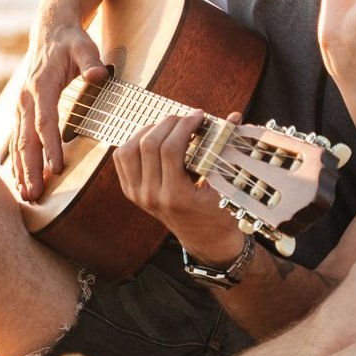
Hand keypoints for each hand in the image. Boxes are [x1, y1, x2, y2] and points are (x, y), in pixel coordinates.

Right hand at [12, 22, 102, 201]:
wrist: (49, 30)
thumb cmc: (71, 41)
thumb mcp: (84, 46)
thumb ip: (90, 61)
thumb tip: (98, 74)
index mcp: (41, 86)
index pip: (45, 121)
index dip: (50, 146)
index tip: (56, 169)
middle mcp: (26, 98)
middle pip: (26, 139)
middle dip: (30, 168)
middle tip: (34, 194)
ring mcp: (21, 106)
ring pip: (18, 143)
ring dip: (21, 170)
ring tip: (25, 195)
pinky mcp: (21, 111)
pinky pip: (16, 140)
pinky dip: (17, 161)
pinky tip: (19, 180)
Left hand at [108, 110, 245, 265]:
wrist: (206, 239)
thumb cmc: (220, 211)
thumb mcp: (226, 185)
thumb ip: (227, 148)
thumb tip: (234, 116)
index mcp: (177, 197)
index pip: (171, 150)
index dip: (185, 126)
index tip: (199, 117)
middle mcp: (152, 197)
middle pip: (149, 145)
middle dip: (170, 123)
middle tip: (187, 119)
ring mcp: (138, 195)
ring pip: (129, 150)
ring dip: (149, 131)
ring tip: (169, 127)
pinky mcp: (131, 191)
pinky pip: (122, 159)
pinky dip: (134, 142)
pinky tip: (155, 138)